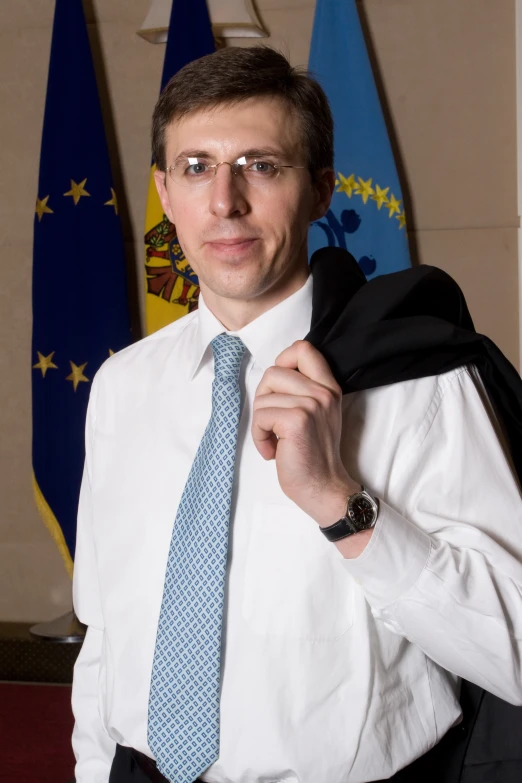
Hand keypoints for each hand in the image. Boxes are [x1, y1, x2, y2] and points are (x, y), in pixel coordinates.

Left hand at [252, 340, 358, 525]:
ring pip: (263, 397)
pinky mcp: (296, 421)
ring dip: (260, 423)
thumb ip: (303, 391)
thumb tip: (272, 377)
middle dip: (263, 397)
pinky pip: (260, 416)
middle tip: (272, 422)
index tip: (279, 389)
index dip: (282, 362)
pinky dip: (259, 436)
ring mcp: (311, 405)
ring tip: (275, 441)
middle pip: (273, 371)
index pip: (303, 348)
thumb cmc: (313, 456)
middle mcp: (323, 392)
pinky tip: (272, 452)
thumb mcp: (317, 415)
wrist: (324, 488)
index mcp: (329, 387)